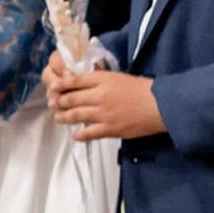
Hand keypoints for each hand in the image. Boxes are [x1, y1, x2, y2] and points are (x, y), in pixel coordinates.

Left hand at [47, 57, 165, 140]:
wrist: (160, 105)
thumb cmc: (144, 90)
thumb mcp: (121, 78)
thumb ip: (103, 80)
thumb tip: (87, 85)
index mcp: (104, 79)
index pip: (75, 80)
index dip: (61, 84)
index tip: (54, 87)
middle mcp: (100, 95)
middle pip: (71, 98)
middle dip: (59, 101)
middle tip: (52, 103)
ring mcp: (104, 113)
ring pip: (76, 115)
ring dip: (64, 116)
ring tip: (58, 118)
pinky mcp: (110, 128)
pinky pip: (88, 132)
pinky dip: (79, 134)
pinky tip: (75, 135)